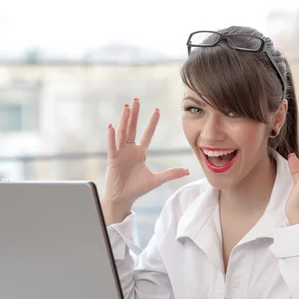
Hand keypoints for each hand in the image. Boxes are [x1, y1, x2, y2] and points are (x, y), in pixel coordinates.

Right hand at [101, 98, 188, 224]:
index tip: (157, 110)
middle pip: (132, 128)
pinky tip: (112, 126)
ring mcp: (120, 153)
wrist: (123, 198)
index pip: (147, 134)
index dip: (152, 123)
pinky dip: (111, 137)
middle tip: (137, 100)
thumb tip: (186, 171)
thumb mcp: (156, 180)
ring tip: (127, 107)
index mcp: (140, 153)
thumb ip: (170, 174)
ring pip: (122, 133)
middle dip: (135, 114)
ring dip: (124, 120)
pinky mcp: (113, 159)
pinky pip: (112, 146)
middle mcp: (130, 150)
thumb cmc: (137, 188)